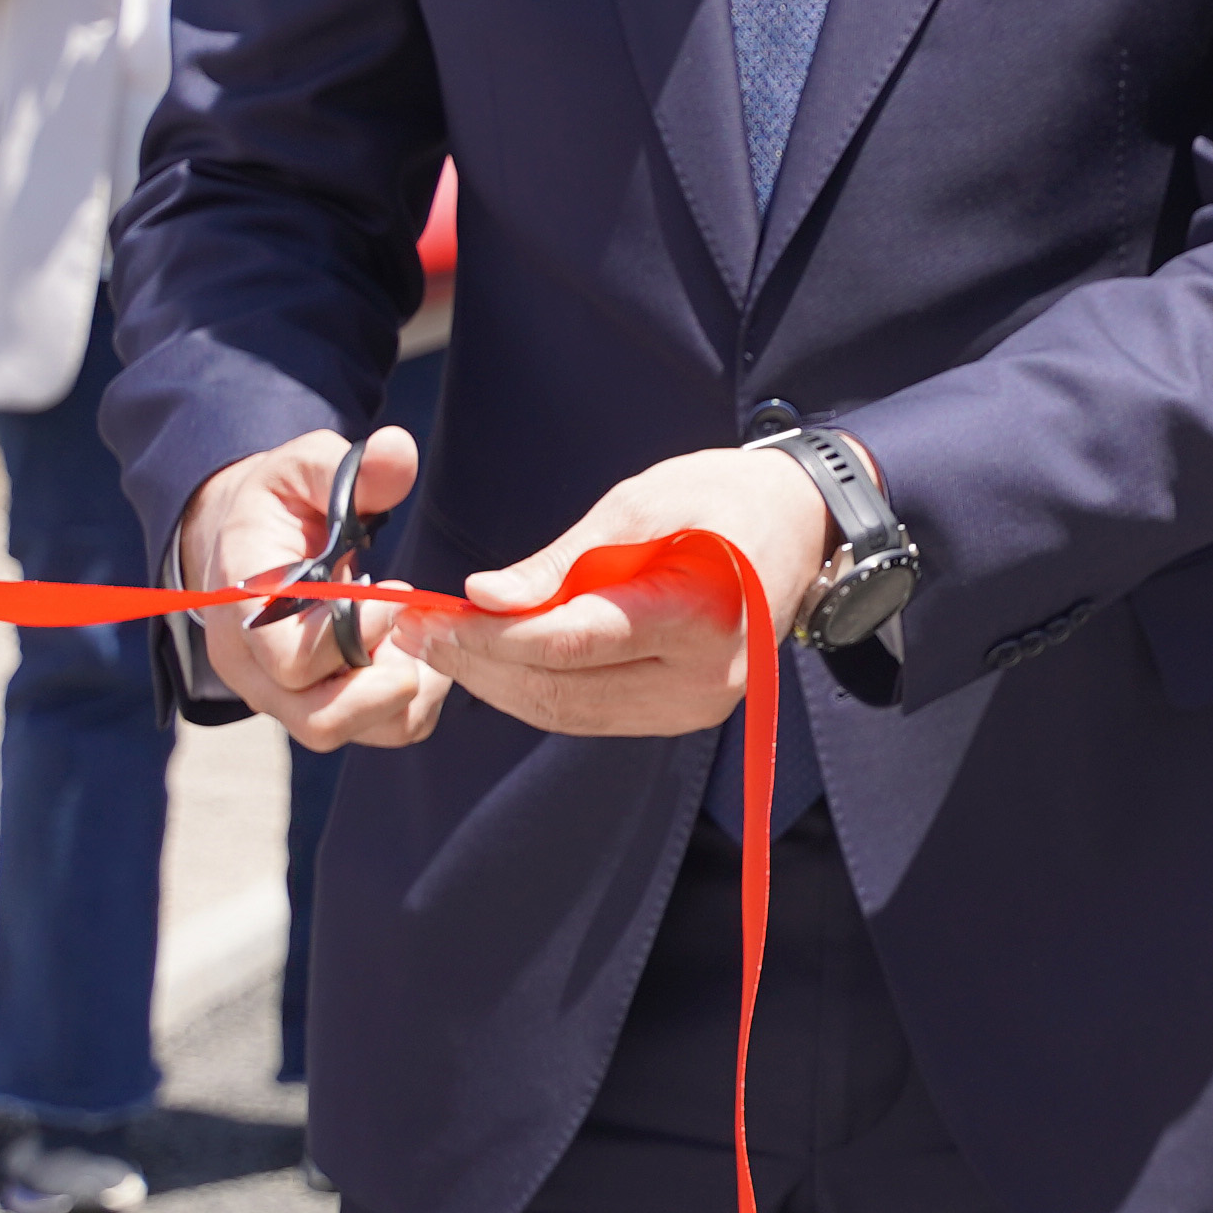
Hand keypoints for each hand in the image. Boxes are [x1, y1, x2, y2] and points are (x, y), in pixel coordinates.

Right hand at [174, 427, 449, 751]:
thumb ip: (352, 468)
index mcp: (242, 605)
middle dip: (382, 685)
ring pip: (346, 731)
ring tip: (420, 639)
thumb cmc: (281, 501)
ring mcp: (281, 691)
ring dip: (400, 696)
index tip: (395, 593)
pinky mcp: (316, 702)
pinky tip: (420, 653)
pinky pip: (375, 729)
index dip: (349, 637)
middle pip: (316, 717)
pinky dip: (410, 703)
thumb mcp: (306, 467)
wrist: (251, 537)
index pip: (287, 657)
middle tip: (416, 628)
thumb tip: (398, 451)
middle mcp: (253, 663)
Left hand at [421, 444, 833, 740]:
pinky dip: (531, 689)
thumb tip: (483, 595)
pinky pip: (587, 712)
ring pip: (565, 710)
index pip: (572, 642)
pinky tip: (491, 658)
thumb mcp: (640, 504)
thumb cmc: (720, 500)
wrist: (797, 526)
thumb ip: (563, 560)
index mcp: (699, 614)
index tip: (432, 613)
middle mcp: (701, 678)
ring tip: (438, 643)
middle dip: (477, 660)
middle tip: (415, 628)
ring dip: (493, 681)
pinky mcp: (679, 713)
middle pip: (560, 686)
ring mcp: (694, 706)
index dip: (491, 634)